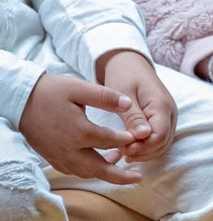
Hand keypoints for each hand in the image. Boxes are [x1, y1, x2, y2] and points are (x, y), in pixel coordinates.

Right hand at [17, 73, 141, 184]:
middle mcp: (69, 149)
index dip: (127, 139)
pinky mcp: (52, 158)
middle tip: (138, 177)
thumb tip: (129, 104)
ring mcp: (59, 156)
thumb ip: (105, 97)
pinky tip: (99, 162)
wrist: (21, 101)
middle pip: (99, 169)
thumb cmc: (52, 92)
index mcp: (79, 132)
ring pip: (86, 172)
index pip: (110, 141)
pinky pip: (73, 170)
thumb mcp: (80, 88)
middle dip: (120, 175)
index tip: (139, 136)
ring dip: (105, 172)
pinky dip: (88, 171)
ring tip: (121, 162)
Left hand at [98, 50, 176, 162]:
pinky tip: (129, 147)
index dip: (141, 148)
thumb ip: (133, 116)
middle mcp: (170, 113)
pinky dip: (146, 148)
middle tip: (118, 152)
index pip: (159, 137)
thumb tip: (143, 136)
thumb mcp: (123, 94)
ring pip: (162, 145)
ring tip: (121, 151)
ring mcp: (169, 117)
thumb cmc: (124, 76)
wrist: (130, 63)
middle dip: (142, 153)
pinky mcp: (163, 120)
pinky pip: (159, 140)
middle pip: (163, 144)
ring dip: (144, 152)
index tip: (120, 149)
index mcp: (161, 105)